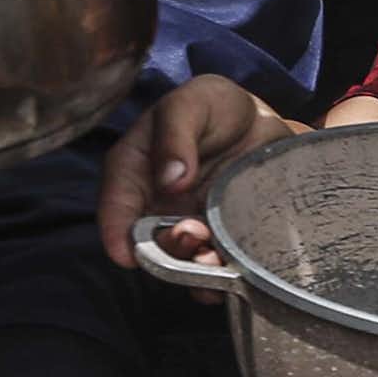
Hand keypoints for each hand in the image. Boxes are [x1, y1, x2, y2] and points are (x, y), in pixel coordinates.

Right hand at [99, 75, 299, 267]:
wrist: (261, 124)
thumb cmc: (217, 108)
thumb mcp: (194, 102)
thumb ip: (177, 133)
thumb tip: (170, 179)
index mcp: (135, 169)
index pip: (117, 203)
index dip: (116, 232)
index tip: (125, 255)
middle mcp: (156, 204)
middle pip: (149, 241)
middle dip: (165, 250)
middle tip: (193, 234)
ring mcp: (190, 223)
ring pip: (183, 260)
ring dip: (195, 268)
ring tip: (215, 256)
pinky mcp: (222, 236)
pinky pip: (217, 265)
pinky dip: (225, 274)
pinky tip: (238, 270)